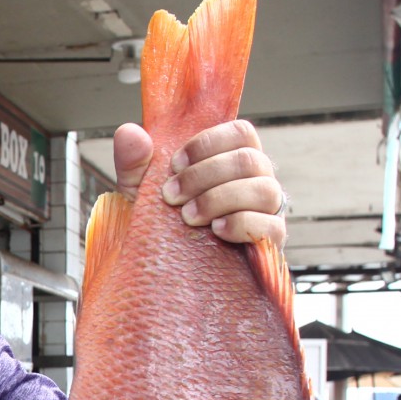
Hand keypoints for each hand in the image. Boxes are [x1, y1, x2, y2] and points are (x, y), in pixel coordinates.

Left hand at [112, 119, 287, 245]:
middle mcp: (255, 179)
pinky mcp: (269, 241)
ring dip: (220, 199)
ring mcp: (266, 210)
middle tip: (171, 195)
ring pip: (264, 190)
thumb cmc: (159, 220)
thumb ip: (133, 159)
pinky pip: (271, 226)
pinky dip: (241, 224)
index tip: (175, 164)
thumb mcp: (139, 189)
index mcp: (231, 158)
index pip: (241, 133)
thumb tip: (129, 132)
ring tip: (188, 216)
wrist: (163, 267)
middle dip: (204, 175)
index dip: (208, 144)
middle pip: (249, 159)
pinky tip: (216, 230)